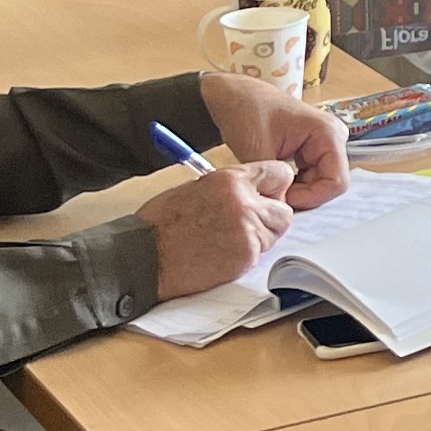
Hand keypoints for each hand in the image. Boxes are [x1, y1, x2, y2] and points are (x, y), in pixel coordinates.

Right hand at [138, 157, 293, 297]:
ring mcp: (246, 229)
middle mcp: (243, 201)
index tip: (269, 198)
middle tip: (249, 227)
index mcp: (230, 179)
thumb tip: (254, 192)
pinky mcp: (245, 254)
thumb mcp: (197, 189)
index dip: (275, 189)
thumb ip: (231, 189)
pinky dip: (246, 257)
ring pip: (275, 235)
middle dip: (271, 219)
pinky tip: (222, 255)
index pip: (279, 173)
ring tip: (229, 241)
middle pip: (284, 210)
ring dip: (260, 240)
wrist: (145, 254)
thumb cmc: (162, 224)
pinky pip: (261, 255)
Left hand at [198, 71, 351, 206]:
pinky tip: (277, 183)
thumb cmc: (246, 113)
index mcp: (327, 132)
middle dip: (304, 196)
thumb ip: (274, 184)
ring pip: (321, 184)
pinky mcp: (313, 150)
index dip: (311, 198)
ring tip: (273, 188)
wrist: (233, 98)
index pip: (336, 181)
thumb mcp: (257, 151)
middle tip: (276, 197)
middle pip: (330, 184)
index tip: (283, 200)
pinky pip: (312, 178)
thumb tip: (281, 210)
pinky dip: (295, 186)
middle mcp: (333, 137)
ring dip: (298, 192)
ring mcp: (324, 143)